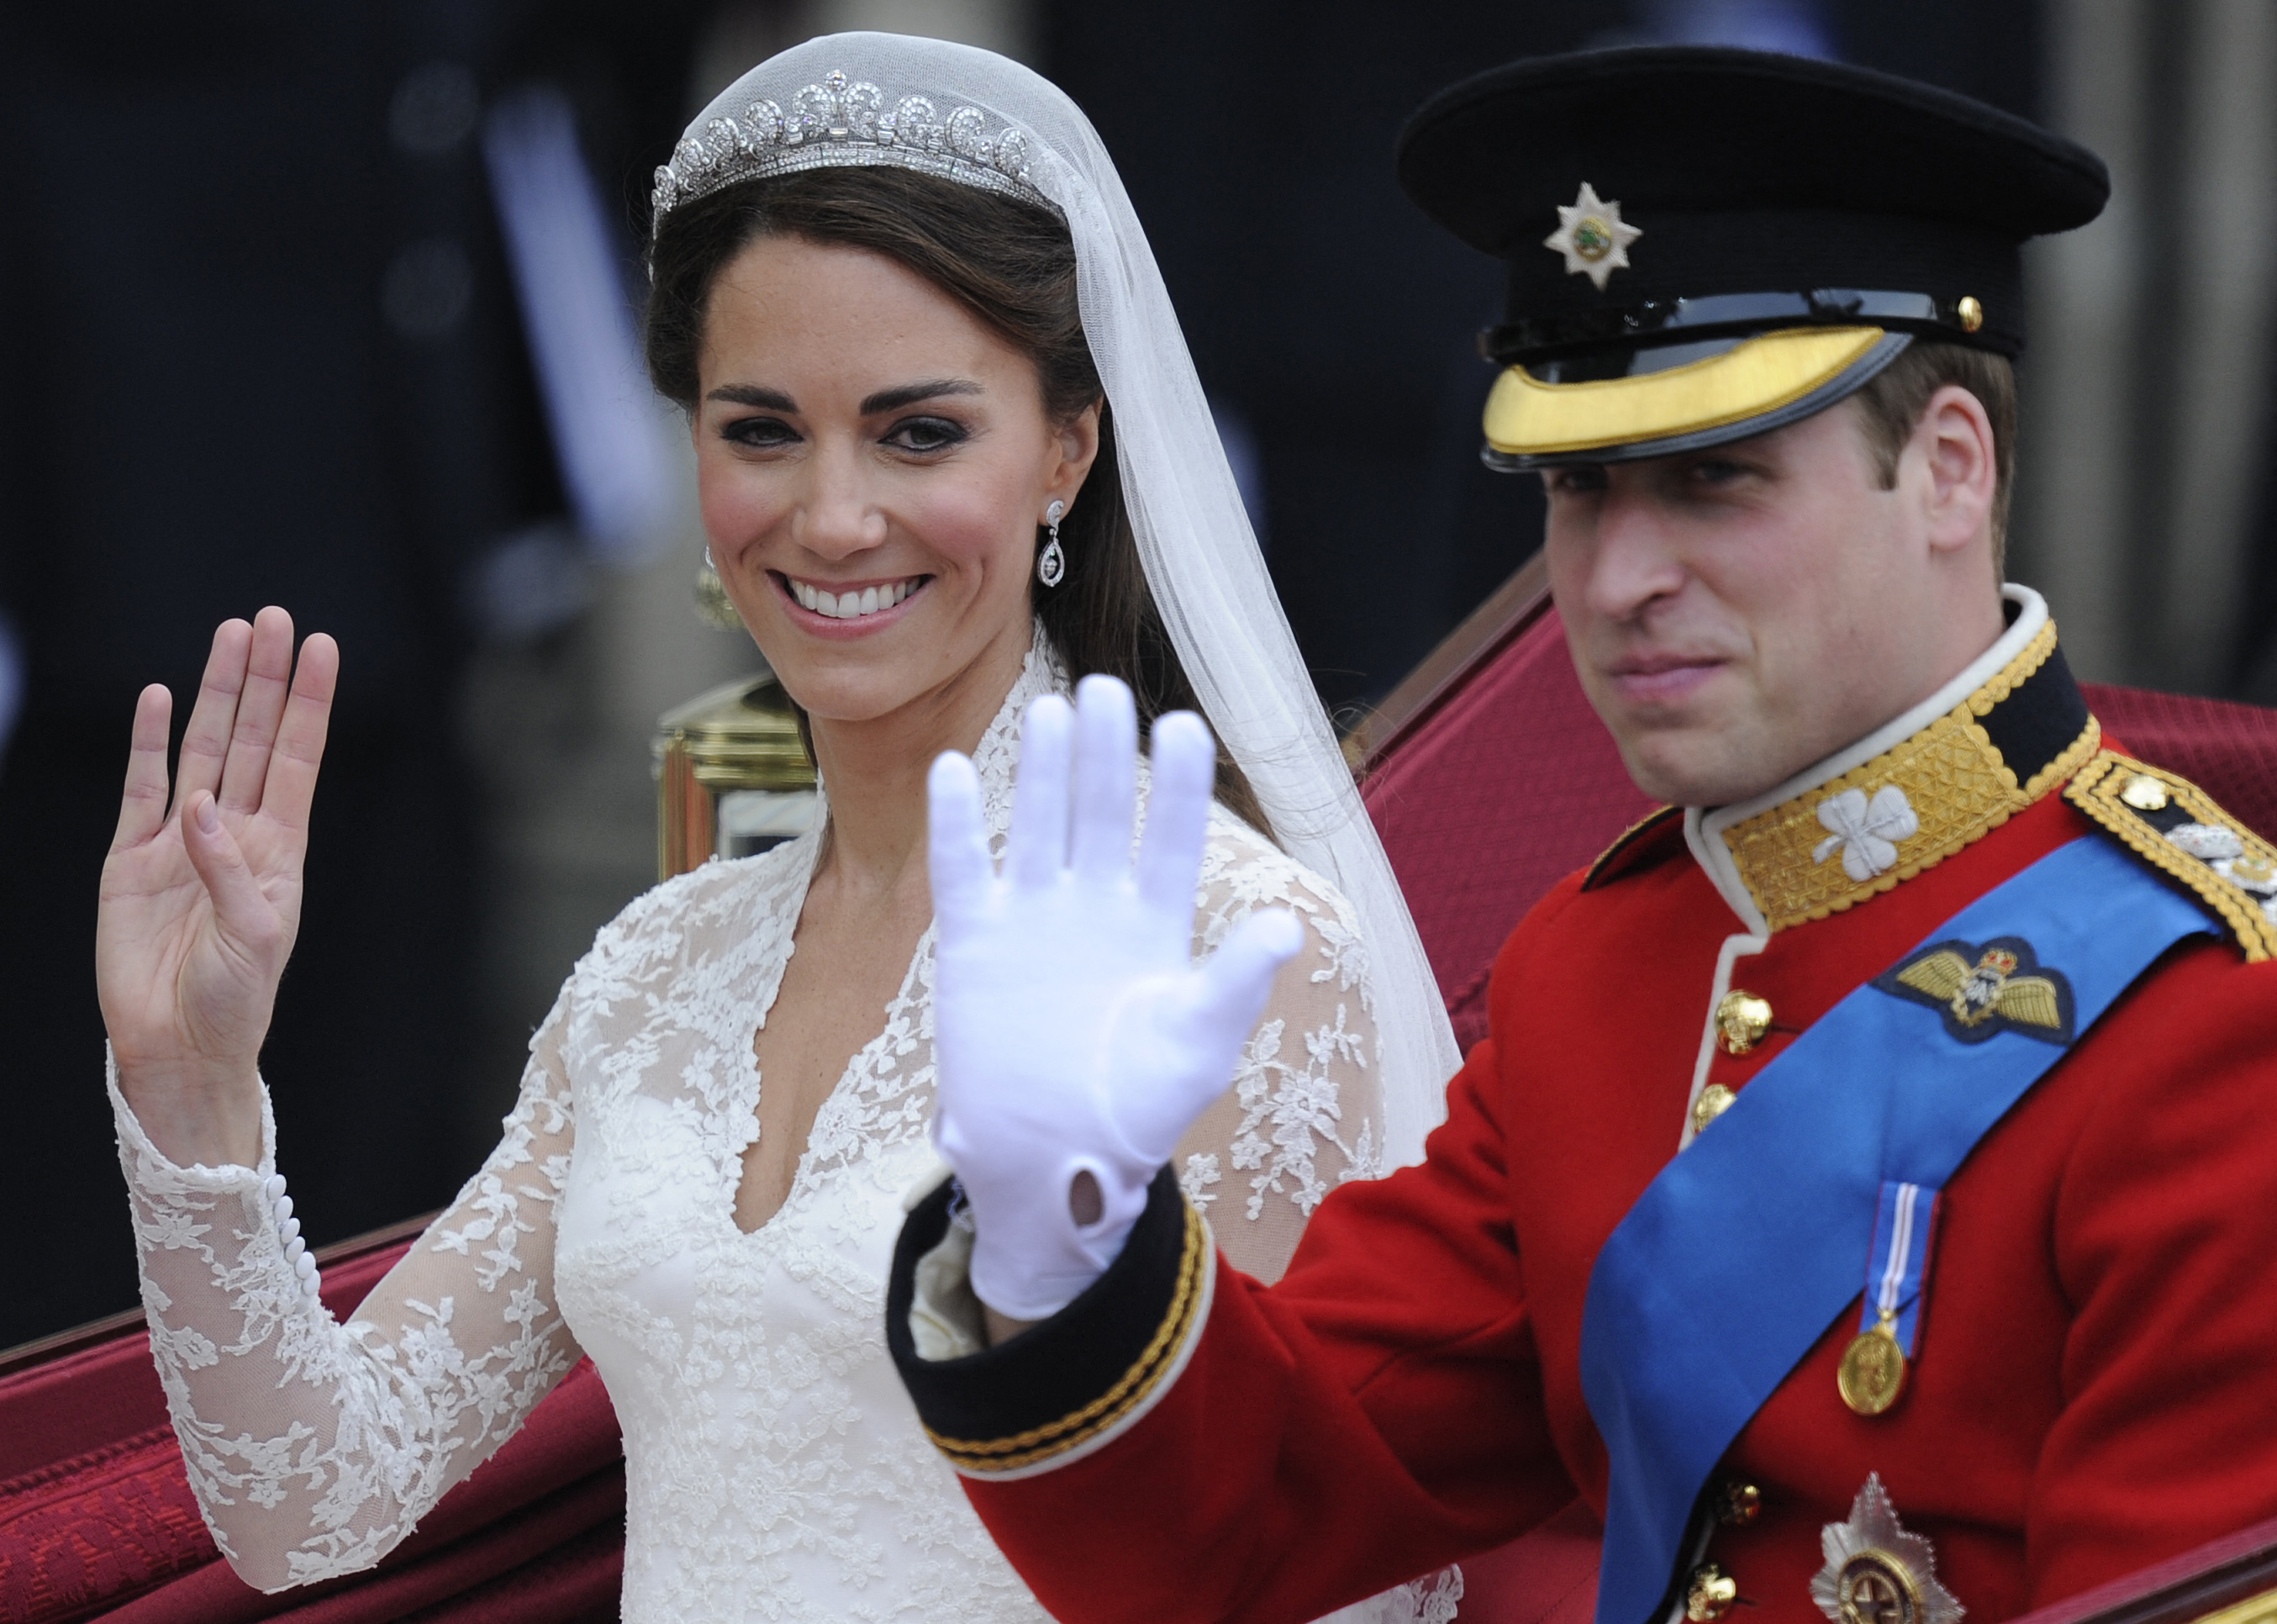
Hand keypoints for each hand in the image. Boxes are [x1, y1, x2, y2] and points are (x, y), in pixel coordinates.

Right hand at [96, 609, 336, 1167]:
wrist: (177, 1045)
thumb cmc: (233, 1000)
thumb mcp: (253, 937)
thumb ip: (228, 871)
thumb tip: (201, 806)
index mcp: (280, 850)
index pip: (297, 757)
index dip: (308, 702)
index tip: (323, 647)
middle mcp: (234, 833)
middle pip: (252, 738)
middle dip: (263, 679)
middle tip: (271, 618)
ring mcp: (181, 841)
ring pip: (201, 749)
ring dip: (215, 694)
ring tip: (228, 636)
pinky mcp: (131, 859)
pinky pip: (139, 789)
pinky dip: (150, 743)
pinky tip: (161, 698)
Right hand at [927, 675, 1301, 1320]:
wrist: (1052, 1165)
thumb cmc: (1136, 1111)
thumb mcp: (1198, 1047)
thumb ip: (1234, 983)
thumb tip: (1285, 926)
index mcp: (1157, 926)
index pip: (1173, 840)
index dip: (1179, 786)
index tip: (1184, 726)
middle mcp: (1096, 908)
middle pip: (1103, 815)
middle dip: (1108, 755)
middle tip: (1110, 691)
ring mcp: (1033, 920)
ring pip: (1038, 826)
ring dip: (1044, 773)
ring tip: (1052, 710)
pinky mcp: (974, 944)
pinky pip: (963, 871)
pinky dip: (957, 823)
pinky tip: (956, 769)